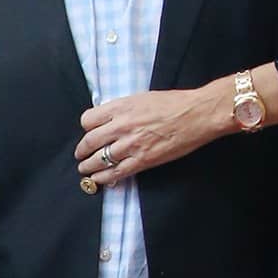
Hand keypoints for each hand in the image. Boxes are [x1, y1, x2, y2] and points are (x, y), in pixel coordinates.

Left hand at [75, 83, 231, 188]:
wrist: (196, 114)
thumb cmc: (174, 103)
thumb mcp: (142, 98)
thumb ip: (123, 108)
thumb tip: (110, 118)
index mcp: (121, 107)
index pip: (88, 120)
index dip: (86, 128)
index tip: (88, 132)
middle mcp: (121, 126)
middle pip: (89, 142)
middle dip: (82, 151)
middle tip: (80, 155)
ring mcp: (131, 145)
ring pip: (98, 159)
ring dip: (88, 167)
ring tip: (85, 170)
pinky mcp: (142, 160)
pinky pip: (116, 172)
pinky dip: (104, 178)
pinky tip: (100, 179)